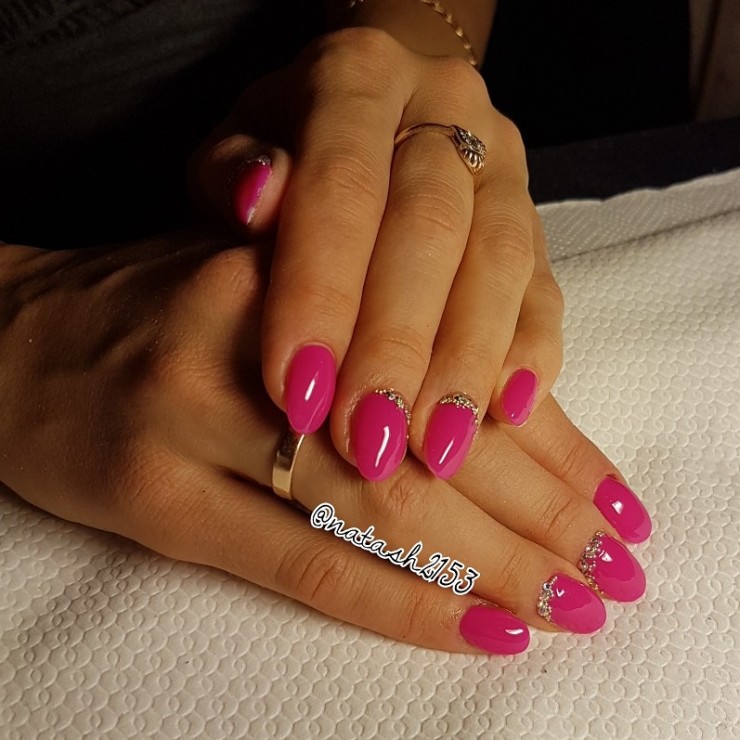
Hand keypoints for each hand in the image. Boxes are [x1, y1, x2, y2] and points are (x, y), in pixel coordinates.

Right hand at [0, 232, 647, 654]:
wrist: (19, 341)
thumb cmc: (160, 305)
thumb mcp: (271, 279)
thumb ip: (378, 325)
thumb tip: (507, 401)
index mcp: (291, 267)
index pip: (447, 362)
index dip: (542, 434)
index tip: (609, 493)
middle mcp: (246, 341)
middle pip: (423, 443)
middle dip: (535, 514)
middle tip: (612, 569)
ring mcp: (193, 423)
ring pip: (374, 508)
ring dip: (487, 567)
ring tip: (569, 606)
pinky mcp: (156, 502)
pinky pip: (301, 564)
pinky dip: (398, 603)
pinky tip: (477, 629)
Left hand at [189, 27, 563, 482]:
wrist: (374, 110)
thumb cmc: (290, 145)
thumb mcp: (236, 146)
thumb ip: (234, 174)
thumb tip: (256, 200)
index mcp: (357, 77)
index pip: (340, 187)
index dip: (321, 293)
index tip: (295, 393)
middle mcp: (443, 111)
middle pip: (431, 230)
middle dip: (396, 346)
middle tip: (367, 443)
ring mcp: (502, 164)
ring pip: (501, 264)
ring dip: (466, 365)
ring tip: (435, 450)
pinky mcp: (537, 219)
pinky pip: (547, 286)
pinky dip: (531, 353)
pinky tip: (509, 413)